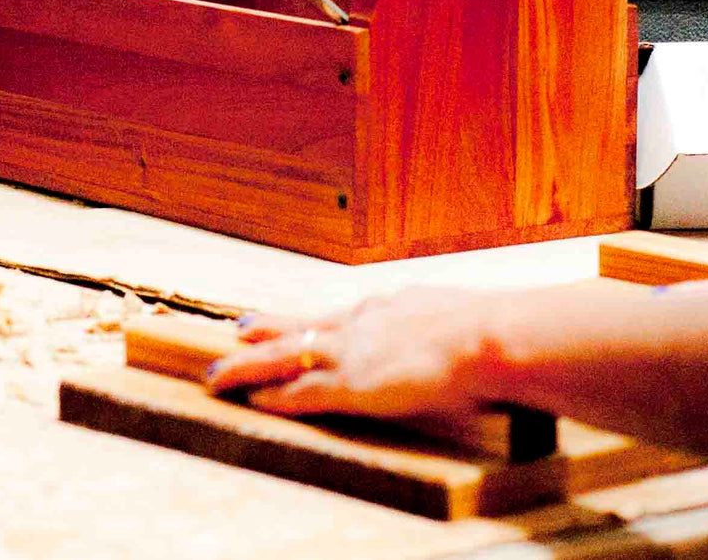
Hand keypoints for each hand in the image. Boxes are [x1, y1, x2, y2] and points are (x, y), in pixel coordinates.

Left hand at [206, 287, 501, 419]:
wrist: (484, 336)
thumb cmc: (488, 330)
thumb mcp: (463, 315)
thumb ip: (451, 323)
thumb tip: (469, 329)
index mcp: (391, 306)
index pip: (342, 315)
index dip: (315, 319)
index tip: (299, 318)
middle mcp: (363, 322)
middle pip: (303, 325)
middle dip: (268, 329)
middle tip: (239, 326)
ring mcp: (352, 351)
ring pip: (286, 357)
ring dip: (249, 365)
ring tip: (219, 371)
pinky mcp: (350, 384)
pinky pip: (300, 392)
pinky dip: (274, 397)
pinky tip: (252, 400)